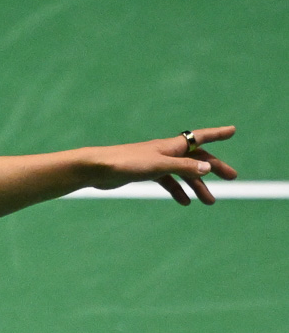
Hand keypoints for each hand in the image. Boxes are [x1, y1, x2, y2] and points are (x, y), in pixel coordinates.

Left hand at [89, 126, 237, 204]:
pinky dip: (177, 190)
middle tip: (232, 177)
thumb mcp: (158, 166)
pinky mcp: (145, 173)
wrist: (98, 168)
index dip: (218, 134)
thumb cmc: (126, 163)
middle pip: (196, 158)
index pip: (201, 137)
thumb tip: (207, 168)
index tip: (233, 130)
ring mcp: (156, 163)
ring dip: (197, 186)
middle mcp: (167, 152)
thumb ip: (182, 167)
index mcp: (172, 145)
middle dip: (215, 167)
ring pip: (183, 173)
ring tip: (209, 201)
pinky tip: (184, 202)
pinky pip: (167, 181)